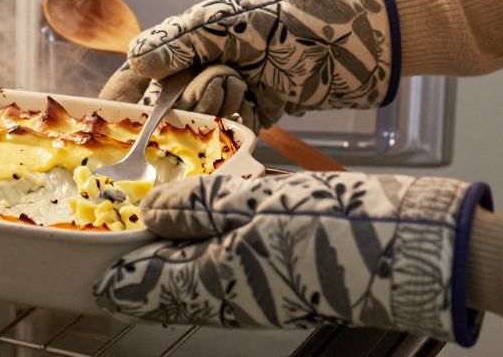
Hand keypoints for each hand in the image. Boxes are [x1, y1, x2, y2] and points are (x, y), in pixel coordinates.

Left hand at [94, 171, 489, 345]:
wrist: (413, 253)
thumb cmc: (336, 227)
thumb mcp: (255, 204)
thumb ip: (197, 207)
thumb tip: (151, 212)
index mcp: (216, 282)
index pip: (148, 288)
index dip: (115, 280)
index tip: (89, 276)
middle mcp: (235, 297)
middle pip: (171, 290)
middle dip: (141, 274)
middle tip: (115, 253)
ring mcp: (266, 292)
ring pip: (203, 283)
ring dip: (175, 264)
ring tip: (156, 240)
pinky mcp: (292, 280)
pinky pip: (235, 274)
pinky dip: (213, 256)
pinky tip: (215, 234)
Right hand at [124, 0, 399, 125]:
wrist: (354, 36)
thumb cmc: (289, 15)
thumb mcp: (227, 21)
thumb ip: (180, 41)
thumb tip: (137, 59)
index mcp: (188, 41)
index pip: (139, 74)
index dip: (118, 98)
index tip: (101, 120)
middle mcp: (203, 68)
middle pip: (165, 106)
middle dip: (180, 103)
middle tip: (215, 81)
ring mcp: (230, 94)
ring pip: (199, 122)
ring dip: (216, 107)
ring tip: (244, 84)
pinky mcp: (258, 116)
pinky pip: (230, 133)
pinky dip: (238, 124)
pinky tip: (257, 103)